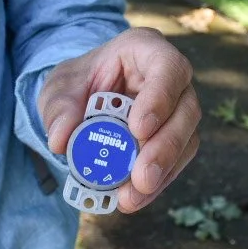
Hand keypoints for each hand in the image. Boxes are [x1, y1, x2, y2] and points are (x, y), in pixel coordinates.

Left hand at [39, 27, 199, 213]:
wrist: (87, 96)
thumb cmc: (80, 82)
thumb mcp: (60, 87)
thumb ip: (59, 108)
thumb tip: (61, 140)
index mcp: (146, 49)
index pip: (167, 67)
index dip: (160, 98)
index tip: (139, 130)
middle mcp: (173, 78)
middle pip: (186, 109)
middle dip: (165, 147)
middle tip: (142, 177)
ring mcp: (179, 108)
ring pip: (188, 139)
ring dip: (163, 172)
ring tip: (132, 197)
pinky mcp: (177, 137)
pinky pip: (176, 161)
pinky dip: (156, 183)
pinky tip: (135, 199)